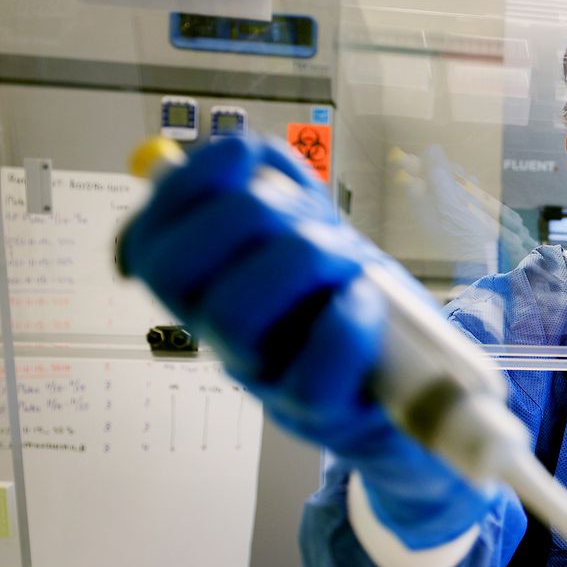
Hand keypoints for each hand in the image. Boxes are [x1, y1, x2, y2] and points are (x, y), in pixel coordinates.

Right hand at [120, 135, 490, 547]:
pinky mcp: (320, 413)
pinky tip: (365, 298)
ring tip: (346, 257)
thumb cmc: (356, 307)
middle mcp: (224, 337)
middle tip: (311, 218)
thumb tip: (253, 153)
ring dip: (296, 260)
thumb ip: (283, 193)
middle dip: (246, 214)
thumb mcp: (316, 241)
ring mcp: (267, 378)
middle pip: (179, 272)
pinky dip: (342, 324)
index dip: (187, 188)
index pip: (152, 243)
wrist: (414, 390)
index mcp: (212, 291)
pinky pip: (309, 376)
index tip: (245, 155)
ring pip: (233, 317)